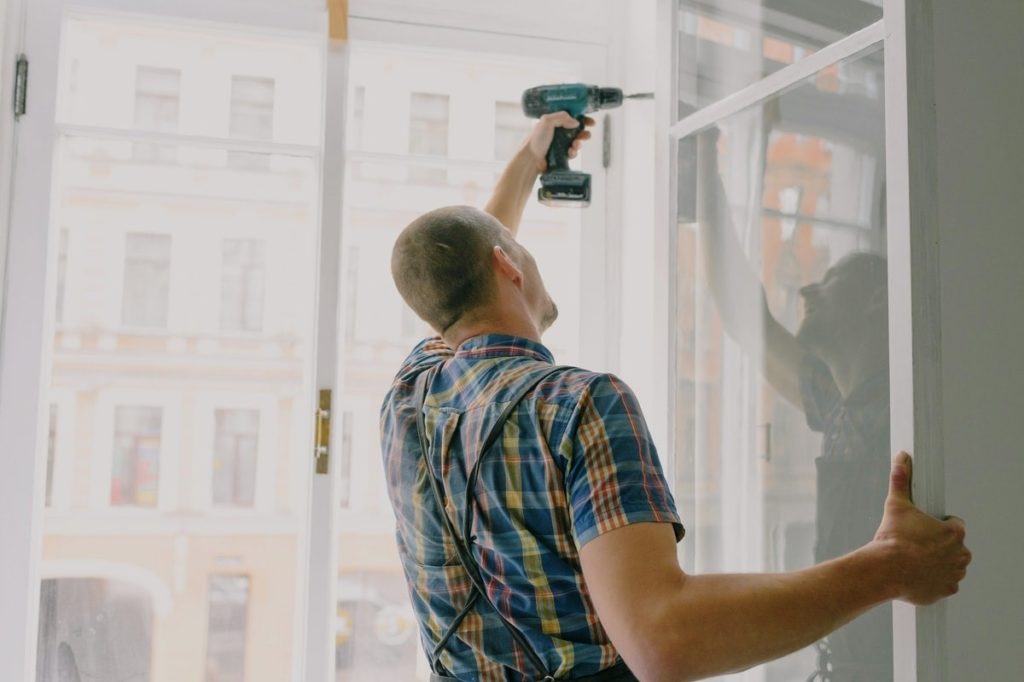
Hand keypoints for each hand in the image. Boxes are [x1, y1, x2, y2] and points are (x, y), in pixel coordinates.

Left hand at [526, 112, 595, 171]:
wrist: (531, 159)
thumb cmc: (536, 139)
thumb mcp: (547, 121)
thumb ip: (562, 117)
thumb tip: (576, 123)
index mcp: (554, 122)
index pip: (571, 118)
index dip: (582, 119)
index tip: (591, 122)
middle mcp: (558, 132)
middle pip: (576, 131)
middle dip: (584, 133)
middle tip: (587, 135)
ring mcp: (560, 144)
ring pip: (576, 142)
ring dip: (579, 143)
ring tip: (576, 145)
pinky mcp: (561, 155)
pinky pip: (572, 153)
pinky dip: (573, 153)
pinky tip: (570, 153)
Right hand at [872, 451, 971, 604]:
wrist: (884, 569)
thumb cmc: (892, 538)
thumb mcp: (896, 505)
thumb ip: (901, 480)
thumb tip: (901, 459)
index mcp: (954, 533)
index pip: (954, 525)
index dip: (938, 525)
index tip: (924, 529)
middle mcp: (960, 554)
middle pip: (954, 546)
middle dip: (939, 545)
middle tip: (916, 544)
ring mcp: (954, 574)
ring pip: (950, 565)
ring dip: (938, 562)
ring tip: (915, 559)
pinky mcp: (946, 590)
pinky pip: (944, 584)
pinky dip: (934, 580)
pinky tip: (918, 574)